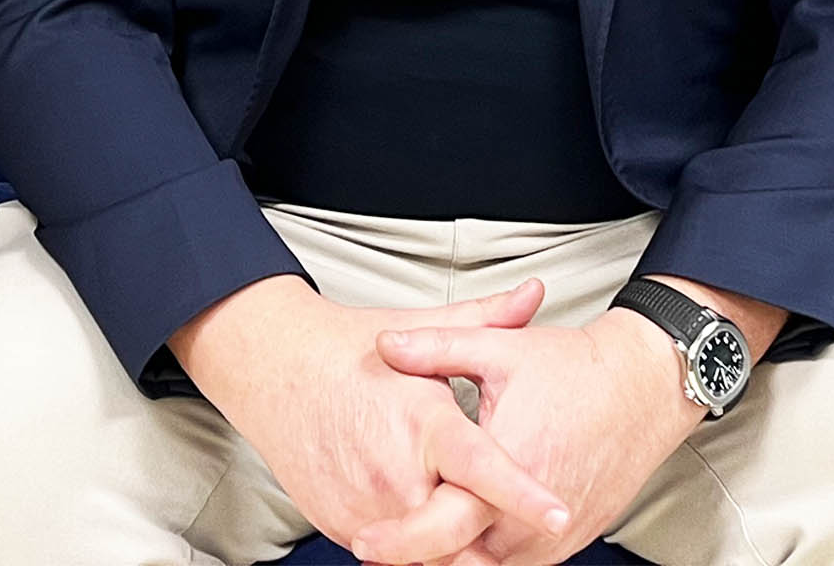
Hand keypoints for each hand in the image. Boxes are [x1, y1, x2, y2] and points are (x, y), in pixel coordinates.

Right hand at [172, 276, 572, 564]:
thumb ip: (485, 320)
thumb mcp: (420, 331)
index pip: (483, 470)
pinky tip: (419, 509)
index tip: (560, 515)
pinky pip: (395, 554)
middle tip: (506, 521)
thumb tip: (535, 294)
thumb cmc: (349, 351)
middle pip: (460, 530)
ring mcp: (366, 507)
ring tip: (458, 508)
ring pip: (428, 551)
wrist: (274, 370)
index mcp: (423, 425)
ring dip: (452, 540)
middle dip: (488, 536)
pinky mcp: (342, 526)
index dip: (524, 496)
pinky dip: (415, 543)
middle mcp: (396, 474)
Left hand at [361, 310, 699, 565]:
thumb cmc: (575, 368)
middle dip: (416, 555)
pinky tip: (460, 541)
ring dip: (452, 559)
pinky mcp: (568, 543)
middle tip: (379, 546)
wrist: (644, 386)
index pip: (442, 524)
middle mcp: (531, 514)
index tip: (364, 541)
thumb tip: (385, 344)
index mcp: (507, 466)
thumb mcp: (500, 349)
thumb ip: (436, 347)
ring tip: (415, 542)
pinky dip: (484, 559)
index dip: (399, 538)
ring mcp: (552, 536)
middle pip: (459, 560)